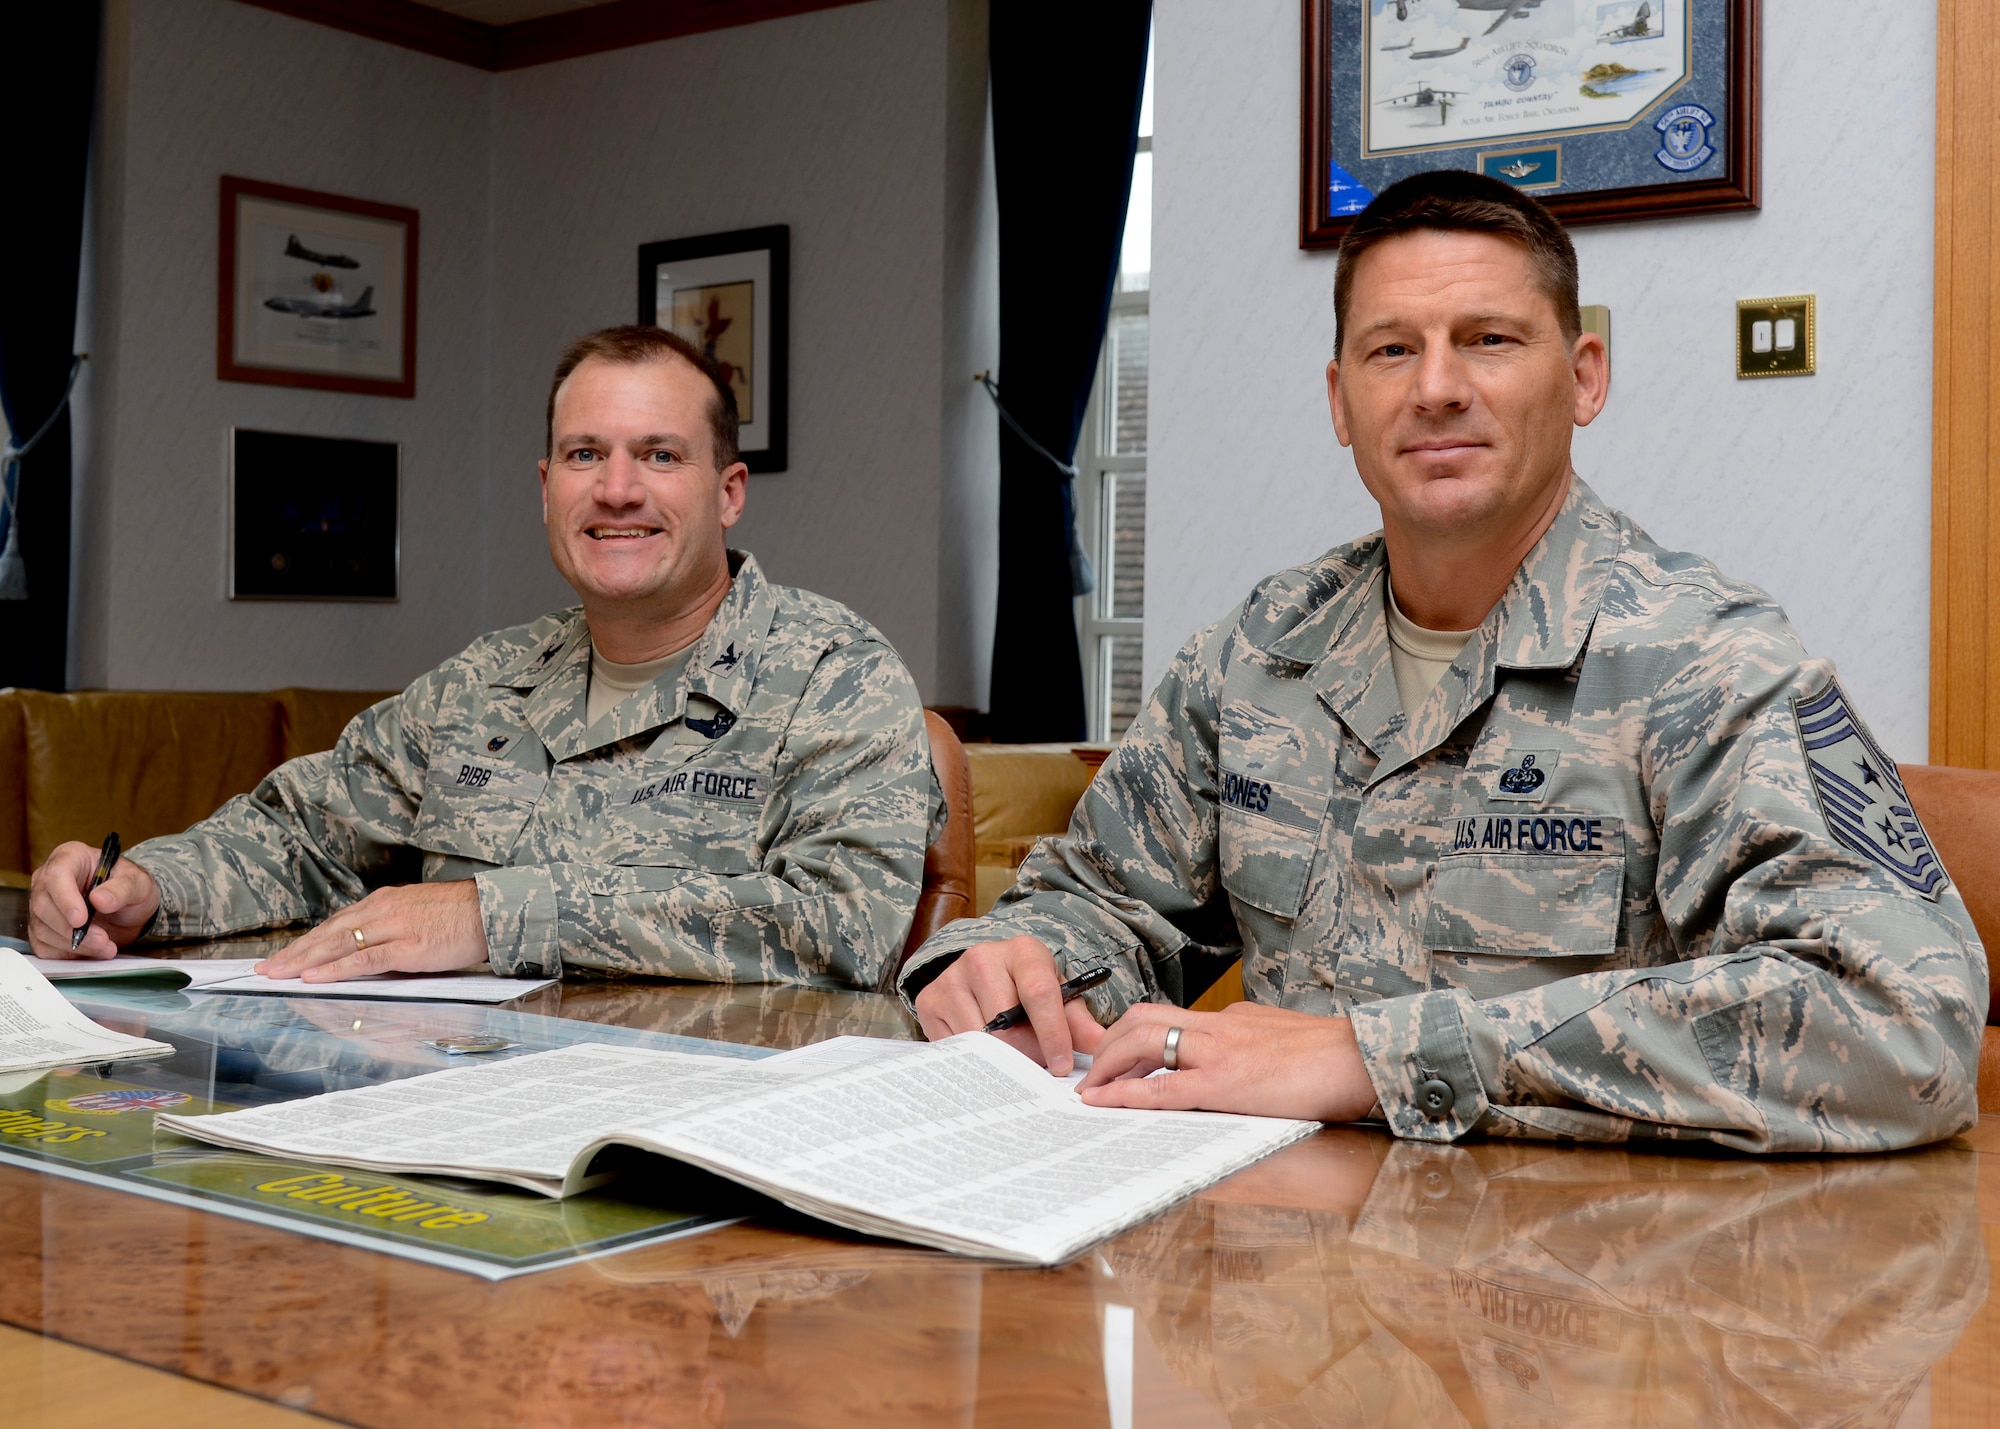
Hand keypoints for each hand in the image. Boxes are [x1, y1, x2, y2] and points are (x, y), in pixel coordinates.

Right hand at [27, 843, 160, 959]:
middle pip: (43, 905)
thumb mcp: (138, 883)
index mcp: (71, 857)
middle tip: (102, 939)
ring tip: (105, 946)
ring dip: (73, 944)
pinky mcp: (43, 929)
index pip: (56, 874)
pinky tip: (90, 951)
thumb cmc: (130, 888)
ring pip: (42, 929)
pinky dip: (66, 954)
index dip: (65, 898)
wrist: (130, 909)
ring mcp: (43, 905)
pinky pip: (44, 946)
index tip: (81, 919)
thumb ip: (122, 888)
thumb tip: (100, 899)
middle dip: (71, 928)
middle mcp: (49, 880)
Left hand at [255, 881, 489, 982]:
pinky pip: (363, 960)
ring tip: (279, 973)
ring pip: (338, 945)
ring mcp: (393, 928)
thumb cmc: (461, 915)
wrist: (491, 910)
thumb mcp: (419, 914)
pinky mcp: (407, 947)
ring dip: (305, 961)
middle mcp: (382, 910)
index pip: (336, 922)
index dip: (308, 941)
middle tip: (267, 968)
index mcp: (385, 901)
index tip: (286, 954)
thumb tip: (370, 950)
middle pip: (329, 933)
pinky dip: (335, 969)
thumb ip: (392, 929)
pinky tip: (315, 978)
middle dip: (295, 952)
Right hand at [912, 935, 1104, 1074]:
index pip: (1039, 994)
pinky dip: (974, 1059)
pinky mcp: (930, 1000)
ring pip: (980, 1041)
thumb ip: (1079, 1022)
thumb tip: (1101, 1045)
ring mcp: (951, 978)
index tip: (1062, 1067)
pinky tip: (985, 1053)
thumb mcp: (1058, 995)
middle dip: (1026, 1054)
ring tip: (1012, 1058)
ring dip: (1000, 1060)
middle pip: (1007, 1026)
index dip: (1053, 1035)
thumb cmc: (1028, 986)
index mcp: (1023, 951)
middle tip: (1036, 1066)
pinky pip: (955, 1046)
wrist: (984, 972)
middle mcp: (982, 957)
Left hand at [1076, 1002, 1377, 1121]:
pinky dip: (1128, 1094)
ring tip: (1091, 1088)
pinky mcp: (1226, 1083)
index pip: (1171, 1017)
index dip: (1133, 1035)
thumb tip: (1234, 1063)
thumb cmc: (1335, 1058)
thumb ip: (1252, 1046)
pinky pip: (1164, 1088)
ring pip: (1144, 1041)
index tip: (1115, 1053)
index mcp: (1234, 1019)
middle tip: (1092, 1069)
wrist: (1364, 1058)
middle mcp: (1220, 1026)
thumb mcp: (1283, 1041)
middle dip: (1109, 1043)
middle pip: (1144, 1018)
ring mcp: (1220, 1052)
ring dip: (1109, 1063)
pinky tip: (1106, 1103)